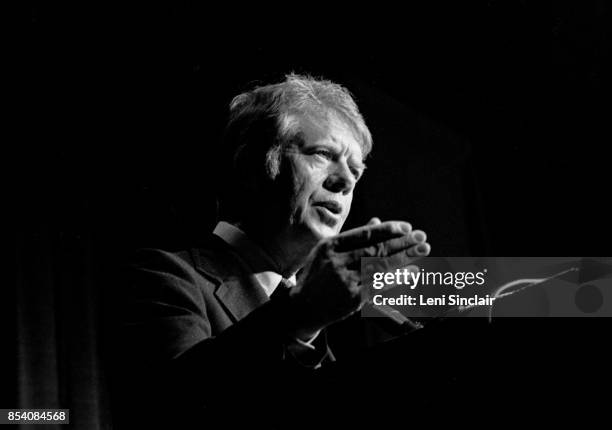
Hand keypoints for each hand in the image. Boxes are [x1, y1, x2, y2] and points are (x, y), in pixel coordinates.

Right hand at [287, 218, 430, 337]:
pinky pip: (380, 285)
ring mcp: (344, 281)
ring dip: (405, 257)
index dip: (387, 229)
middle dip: (402, 242)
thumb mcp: (328, 252)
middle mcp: (336, 261)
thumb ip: (352, 237)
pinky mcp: (352, 298)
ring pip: (381, 266)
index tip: (406, 227)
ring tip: (424, 250)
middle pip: (375, 249)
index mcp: (330, 246)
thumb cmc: (317, 275)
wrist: (301, 307)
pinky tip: (412, 272)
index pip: (364, 234)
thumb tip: (377, 221)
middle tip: (422, 236)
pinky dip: (398, 278)